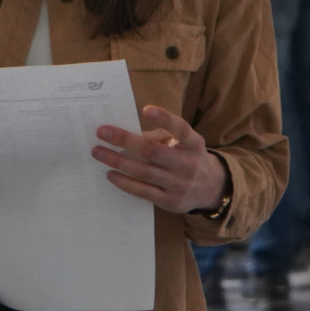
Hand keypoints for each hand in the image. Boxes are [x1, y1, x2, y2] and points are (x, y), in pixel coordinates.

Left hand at [93, 106, 227, 214]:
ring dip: (117, 161)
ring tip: (98, 152)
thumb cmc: (188, 158)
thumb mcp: (184, 144)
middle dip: (124, 140)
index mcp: (193, 144)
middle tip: (101, 132)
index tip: (145, 109)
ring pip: (143, 172)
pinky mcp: (170, 201)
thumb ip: (161, 138)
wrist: (211, 189)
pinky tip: (110, 173)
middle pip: (152, 151)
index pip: (181, 129)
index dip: (165, 118)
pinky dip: (125, 182)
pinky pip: (143, 191)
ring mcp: (180, 184)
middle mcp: (188, 164)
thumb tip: (124, 135)